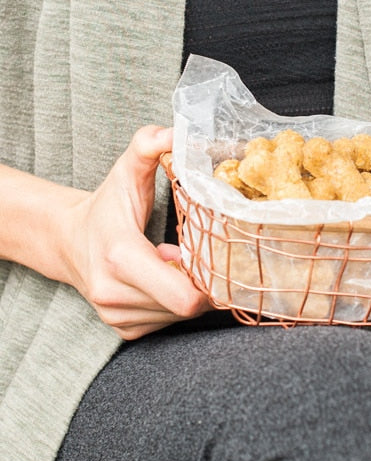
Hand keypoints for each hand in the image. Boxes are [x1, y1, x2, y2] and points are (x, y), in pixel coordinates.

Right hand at [57, 126, 209, 338]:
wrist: (67, 239)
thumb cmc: (106, 206)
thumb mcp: (126, 170)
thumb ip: (151, 144)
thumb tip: (179, 132)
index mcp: (123, 257)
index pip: (184, 297)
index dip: (210, 281)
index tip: (213, 256)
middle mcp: (115, 294)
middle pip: (187, 306)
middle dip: (201, 282)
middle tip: (194, 254)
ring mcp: (116, 316)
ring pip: (177, 316)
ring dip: (185, 290)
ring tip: (172, 261)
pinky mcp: (122, 328)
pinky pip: (165, 323)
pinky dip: (171, 302)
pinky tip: (162, 276)